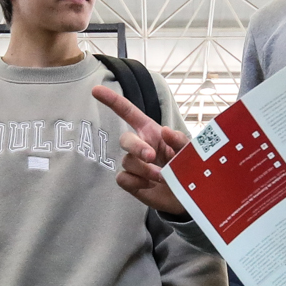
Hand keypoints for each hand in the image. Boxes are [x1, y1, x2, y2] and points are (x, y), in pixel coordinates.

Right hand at [91, 85, 189, 215]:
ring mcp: (134, 165)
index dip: (112, 101)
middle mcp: (140, 146)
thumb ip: (179, 140)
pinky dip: (136, 182)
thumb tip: (165, 130)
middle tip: (152, 157)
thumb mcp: (190, 151)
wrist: (187, 195)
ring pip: (127, 162)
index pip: (128, 112)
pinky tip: (149, 186)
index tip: (96, 90)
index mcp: (151, 132)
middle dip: (136, 147)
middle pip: (125, 139)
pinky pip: (122, 178)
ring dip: (145, 170)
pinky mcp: (131, 182)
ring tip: (162, 177)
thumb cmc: (188, 167)